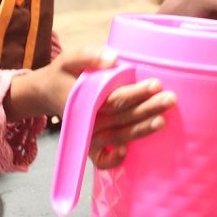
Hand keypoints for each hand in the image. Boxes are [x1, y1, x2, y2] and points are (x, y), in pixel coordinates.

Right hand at [6, 47, 176, 168]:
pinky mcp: (88, 145)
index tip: (156, 84)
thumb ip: (89, 55)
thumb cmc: (64, 73)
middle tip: (170, 99)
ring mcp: (87, 135)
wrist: (46, 91)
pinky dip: (112, 161)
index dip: (136, 93)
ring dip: (141, 130)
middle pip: (122, 119)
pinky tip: (128, 152)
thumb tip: (114, 58)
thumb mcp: (71, 58)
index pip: (115, 99)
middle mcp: (86, 121)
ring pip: (118, 136)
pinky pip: (100, 160)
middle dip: (148, 110)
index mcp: (83, 99)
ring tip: (163, 120)